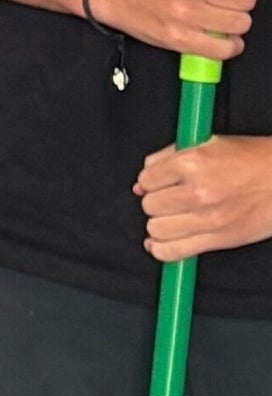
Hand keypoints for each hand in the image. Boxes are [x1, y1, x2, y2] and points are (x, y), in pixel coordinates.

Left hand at [141, 134, 271, 263]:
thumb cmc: (253, 160)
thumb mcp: (208, 143)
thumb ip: (167, 157)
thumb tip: (142, 183)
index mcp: (193, 163)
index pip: (146, 179)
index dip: (152, 180)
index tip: (161, 182)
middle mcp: (199, 192)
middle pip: (150, 205)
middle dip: (157, 201)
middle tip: (172, 198)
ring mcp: (209, 219)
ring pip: (156, 229)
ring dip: (160, 224)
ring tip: (173, 217)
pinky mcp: (219, 240)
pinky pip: (173, 252)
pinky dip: (161, 250)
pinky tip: (160, 243)